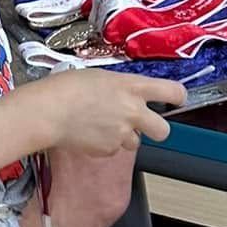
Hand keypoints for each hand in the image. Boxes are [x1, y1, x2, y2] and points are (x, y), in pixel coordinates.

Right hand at [29, 69, 187, 155]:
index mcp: (132, 87)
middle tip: (143, 125)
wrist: (49, 111)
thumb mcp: (101, 76)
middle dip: (157, 130)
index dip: (178, 96)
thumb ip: (120, 87)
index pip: (172, 92)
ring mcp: (122, 133)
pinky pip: (112, 149)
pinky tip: (89, 133)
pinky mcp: (108, 150)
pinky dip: (104, 144)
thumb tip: (126, 94)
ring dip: (124, 137)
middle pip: (163, 130)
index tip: (177, 98)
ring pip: (134, 142)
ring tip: (102, 125)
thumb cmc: (66, 88)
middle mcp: (132, 112)